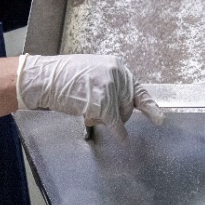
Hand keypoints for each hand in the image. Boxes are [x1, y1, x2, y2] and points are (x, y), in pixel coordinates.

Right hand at [16, 54, 163, 137]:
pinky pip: (116, 123)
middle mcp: (117, 74)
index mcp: (115, 65)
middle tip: (97, 112)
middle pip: (129, 104)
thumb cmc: (61, 78)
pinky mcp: (104, 102)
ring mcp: (111, 88)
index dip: (148, 105)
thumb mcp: (91, 73)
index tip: (159, 118)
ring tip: (87, 110)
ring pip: (121, 114)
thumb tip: (121, 101)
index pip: (136, 88)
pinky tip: (122, 139)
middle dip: (117, 114)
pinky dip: (119, 133)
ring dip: (107, 120)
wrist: (45, 79)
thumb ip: (109, 83)